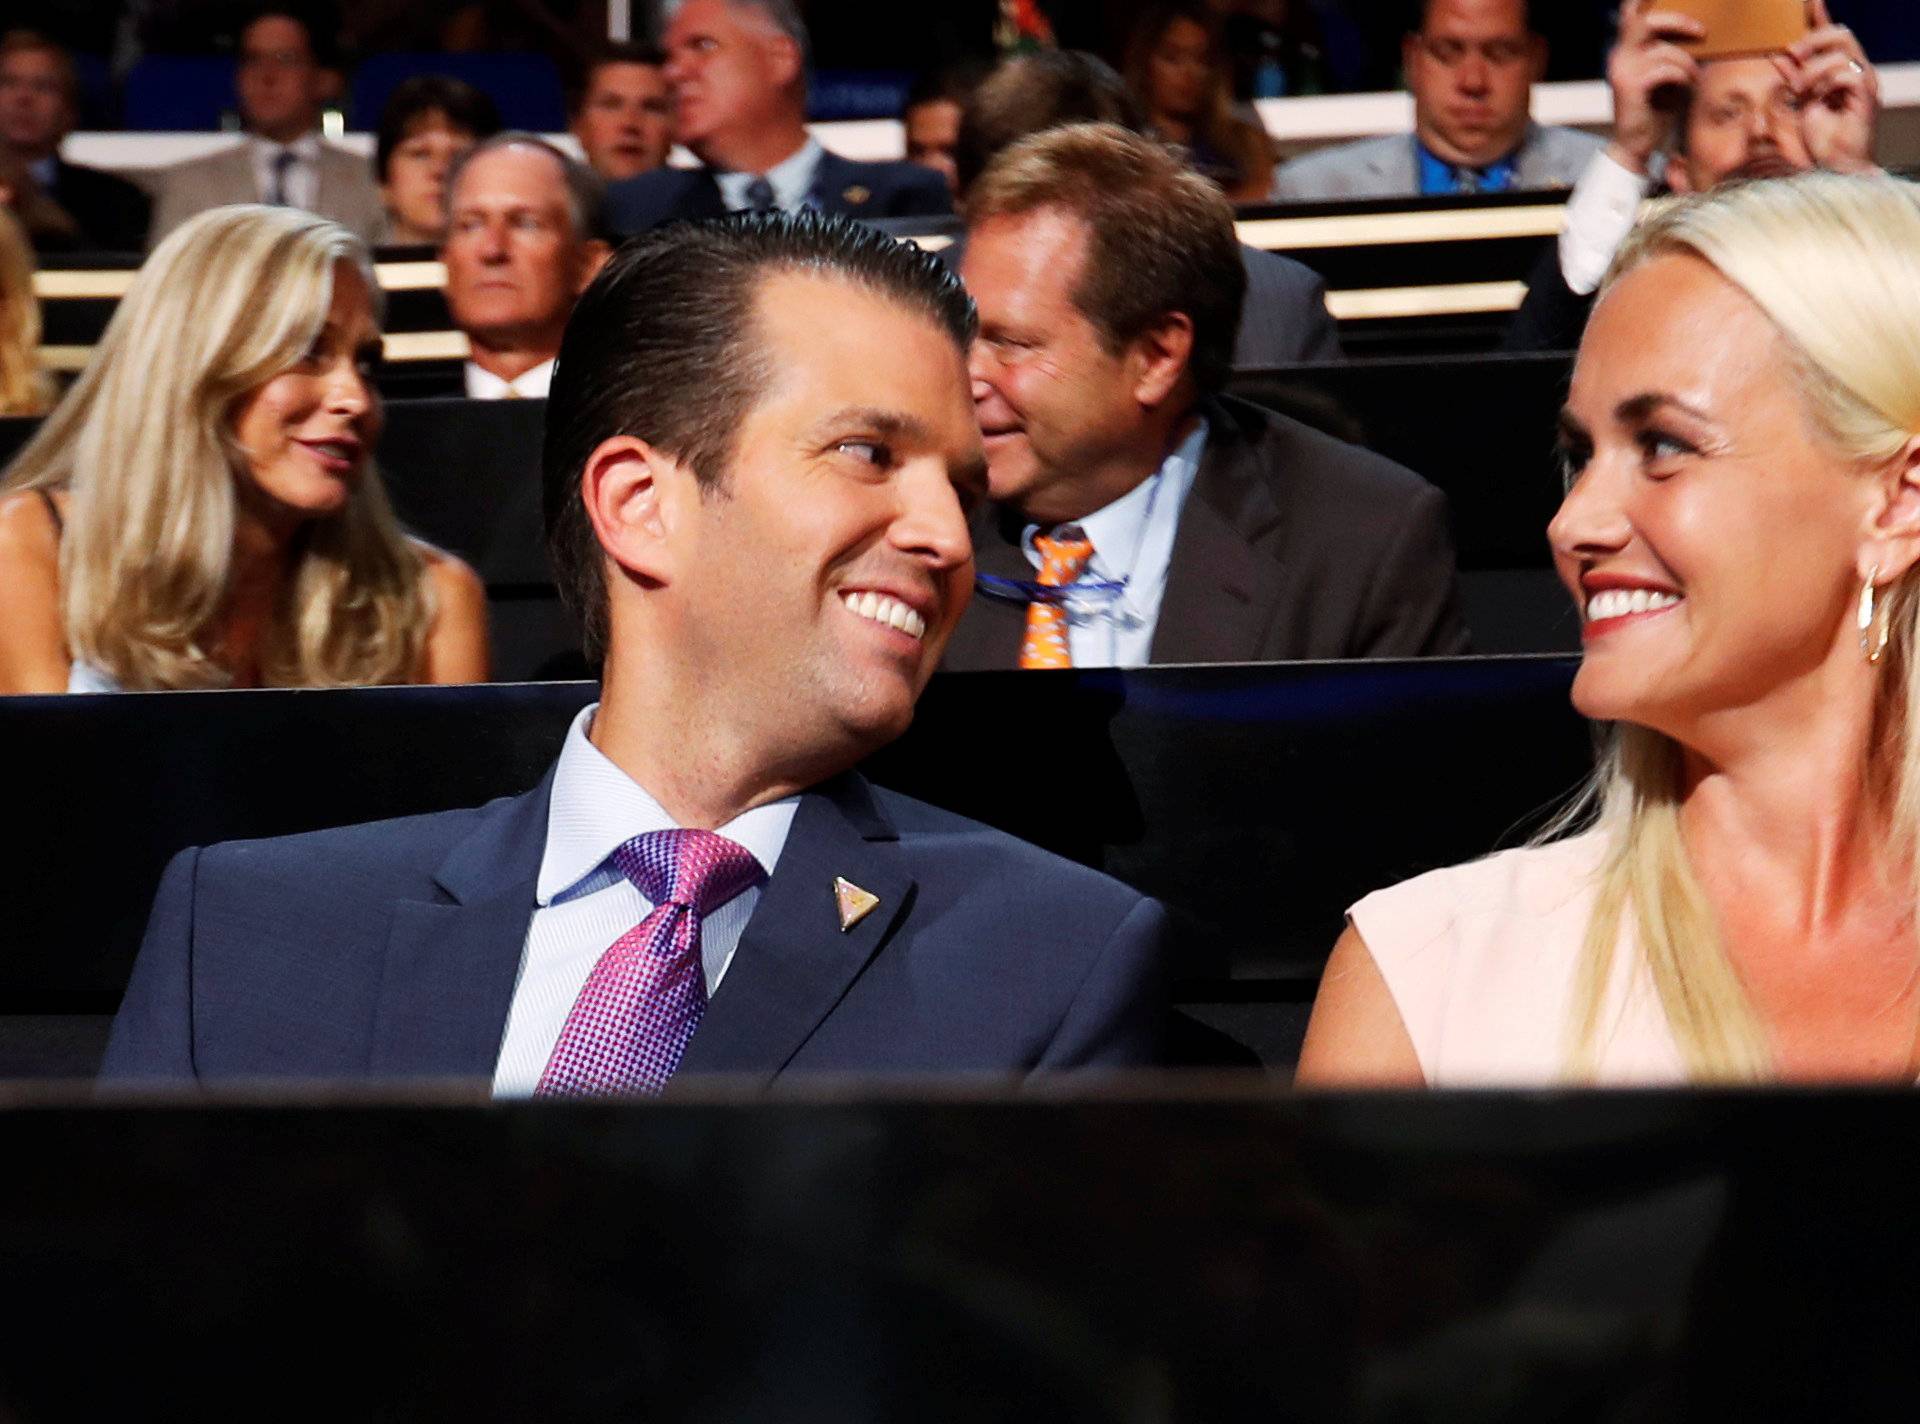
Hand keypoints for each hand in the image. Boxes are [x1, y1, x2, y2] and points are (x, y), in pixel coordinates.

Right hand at [1607, 3, 1704, 173]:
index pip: (1631, 13)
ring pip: (1663, 50)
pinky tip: (1686, 86)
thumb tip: (1696, 27)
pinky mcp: (1630, 87)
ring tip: (1694, 76)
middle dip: (1677, 21)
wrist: (1636, 145)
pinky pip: (1665, 70)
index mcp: (1625, 49)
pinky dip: (1682, 77)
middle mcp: (1619, 55)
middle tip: (1700, 32)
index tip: (1676, 2)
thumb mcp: (1664, 73)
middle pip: (1645, 19)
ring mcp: (1622, 70)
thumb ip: (1669, 50)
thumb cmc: (1655, 109)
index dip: (1645, 2)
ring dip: (1687, 63)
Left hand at [1779, 0, 1878, 174]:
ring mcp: (1863, 82)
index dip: (1821, 17)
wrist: (1835, 168)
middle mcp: (1856, 72)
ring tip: (1798, 88)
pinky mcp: (1866, 96)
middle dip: (1812, 40)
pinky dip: (1825, 82)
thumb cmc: (1821, 140)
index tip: (1809, 1)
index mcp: (1841, 71)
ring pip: (1841, 52)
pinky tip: (1814, 98)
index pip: (1833, 36)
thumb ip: (1793, 77)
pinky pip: (1847, 73)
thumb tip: (1778, 55)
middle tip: (1790, 55)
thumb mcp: (1800, 103)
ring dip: (1812, 67)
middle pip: (1841, 34)